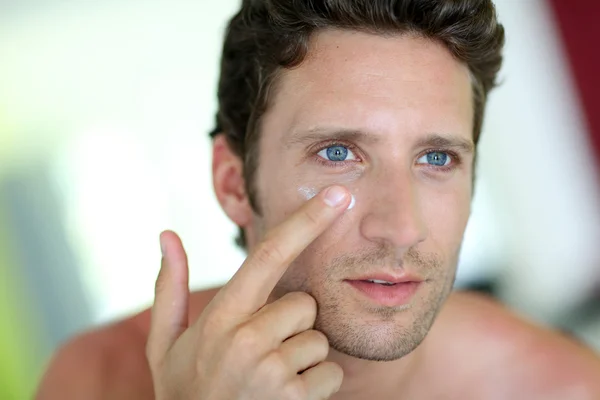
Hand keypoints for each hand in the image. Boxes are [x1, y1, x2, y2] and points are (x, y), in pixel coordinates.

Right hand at [146, 186, 351, 399]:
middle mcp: (246, 339)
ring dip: (302, 356)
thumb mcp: (166, 345)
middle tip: (262, 352)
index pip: (269, 256)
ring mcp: (271, 371)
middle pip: (304, 304)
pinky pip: (330, 372)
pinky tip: (285, 398)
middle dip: (292, 323)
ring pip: (318, 339)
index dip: (306, 222)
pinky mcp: (294, 399)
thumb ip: (170, 288)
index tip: (338, 197)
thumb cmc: (186, 392)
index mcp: (219, 318)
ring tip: (269, 379)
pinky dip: (317, 385)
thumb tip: (166, 235)